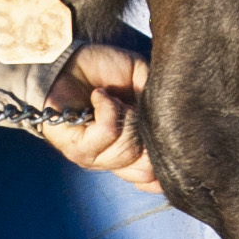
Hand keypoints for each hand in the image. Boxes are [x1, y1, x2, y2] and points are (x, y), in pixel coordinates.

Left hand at [42, 45, 157, 189]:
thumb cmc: (105, 70)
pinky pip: (108, 134)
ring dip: (126, 116)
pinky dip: (108, 109)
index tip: (170, 138)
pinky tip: (99, 96)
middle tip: (132, 105)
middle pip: (146, 168)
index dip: (164, 166)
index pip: (152, 178)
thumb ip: (158, 103)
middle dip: (147, 132)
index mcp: (131, 151)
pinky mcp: (78, 148)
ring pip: (128, 150)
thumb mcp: (143, 81)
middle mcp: (113, 161)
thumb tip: (171, 122)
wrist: (68, 60)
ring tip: (113, 98)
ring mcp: (95, 159)